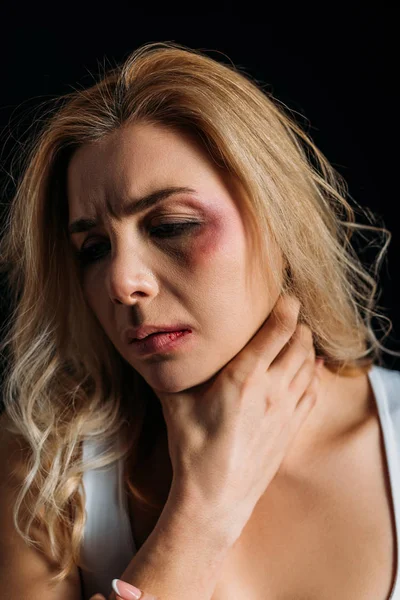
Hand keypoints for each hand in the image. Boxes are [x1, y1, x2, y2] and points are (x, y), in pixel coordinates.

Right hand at [156, 294, 322, 544]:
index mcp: (243, 377)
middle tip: (286, 318)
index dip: (286, 307)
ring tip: (295, 338)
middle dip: (297, 324)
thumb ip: (173, 371)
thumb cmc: (192, 449)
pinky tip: (310, 367)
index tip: (285, 297)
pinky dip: (314, 373)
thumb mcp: (175, 404)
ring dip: (306, 346)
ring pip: (309, 364)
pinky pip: (313, 390)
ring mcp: (286, 409)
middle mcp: (271, 389)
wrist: (215, 498)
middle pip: (300, 342)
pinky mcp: (292, 427)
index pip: (278, 329)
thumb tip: (155, 346)